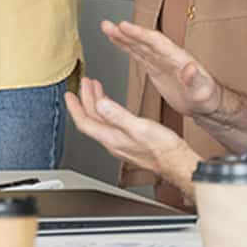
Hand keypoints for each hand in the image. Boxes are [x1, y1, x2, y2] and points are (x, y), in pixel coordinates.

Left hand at [64, 77, 201, 195]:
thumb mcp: (139, 127)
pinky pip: (112, 123)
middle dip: (86, 99)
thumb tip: (100, 104)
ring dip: (97, 103)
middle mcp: (113, 141)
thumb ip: (118, 115)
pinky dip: (108, 110)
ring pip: (102, 120)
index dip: (74, 108)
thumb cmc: (163, 149)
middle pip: (92, 119)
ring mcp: (121, 142)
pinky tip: (113, 105)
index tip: (69, 95)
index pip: (85, 122)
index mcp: (111, 138)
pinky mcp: (130, 142)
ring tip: (97, 88)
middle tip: (85, 84)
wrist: (178, 163)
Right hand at [101, 19, 222, 116]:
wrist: (206, 103)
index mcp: (178, 58)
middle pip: (144, 40)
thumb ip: (196, 79)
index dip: (139, 34)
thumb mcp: (203, 91)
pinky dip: (126, 46)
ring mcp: (161, 61)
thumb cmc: (208, 98)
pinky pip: (138, 53)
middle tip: (109, 25)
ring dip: (122, 36)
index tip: (124, 27)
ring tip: (106, 28)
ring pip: (139, 44)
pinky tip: (116, 40)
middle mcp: (168, 56)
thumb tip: (190, 68)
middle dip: (126, 32)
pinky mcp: (155, 67)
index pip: (156, 42)